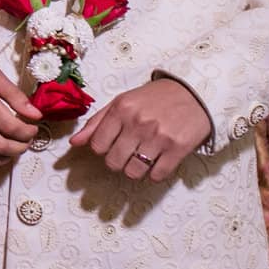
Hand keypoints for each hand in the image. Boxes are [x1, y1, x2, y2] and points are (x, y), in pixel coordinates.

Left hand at [71, 78, 212, 181]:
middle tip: (128, 152)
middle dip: (117, 161)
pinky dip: (155, 173)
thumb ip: (97, 122)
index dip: (102, 149)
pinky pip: (157, 175)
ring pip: (133, 172)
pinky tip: (158, 160)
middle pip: (113, 162)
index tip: (112, 144)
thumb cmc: (155, 98)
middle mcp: (138, 123)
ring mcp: (158, 137)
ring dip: (135, 169)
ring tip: (143, 156)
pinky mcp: (178, 148)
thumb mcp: (123, 102)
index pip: (97, 145)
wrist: (195, 92)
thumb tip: (74, 143)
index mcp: (121, 109)